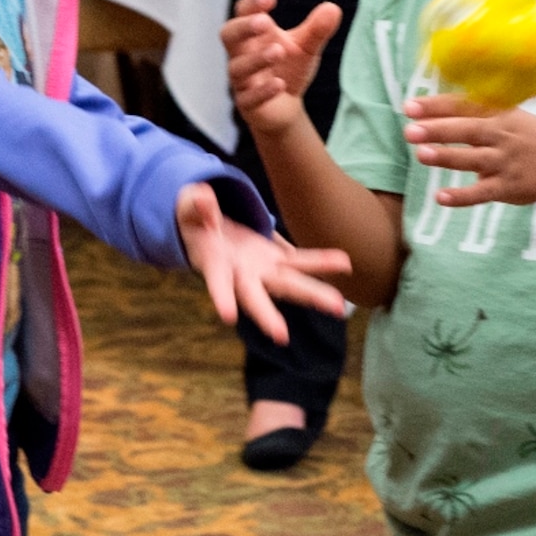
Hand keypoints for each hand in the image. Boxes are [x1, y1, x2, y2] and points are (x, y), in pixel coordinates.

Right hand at [174, 183, 350, 343]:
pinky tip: (345, 264)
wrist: (209, 230)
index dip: (221, 297)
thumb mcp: (190, 208)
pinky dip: (321, 262)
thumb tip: (204, 200)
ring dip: (312, 294)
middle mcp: (240, 275)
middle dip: (267, 315)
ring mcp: (261, 269)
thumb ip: (197, 205)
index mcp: (215, 264)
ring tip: (338, 307)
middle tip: (280, 336)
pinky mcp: (276, 259)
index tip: (227, 315)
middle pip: (255, 296)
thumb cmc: (194, 221)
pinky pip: (300, 261)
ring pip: (287, 284)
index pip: (216, 282)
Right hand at [221, 0, 342, 135]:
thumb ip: (318, 29)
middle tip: (264, 22)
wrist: (286, 106)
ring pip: (238, 67)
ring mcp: (242, 79)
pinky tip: (280, 84)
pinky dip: (263, 90)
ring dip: (257, 59)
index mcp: (253, 33)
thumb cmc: (289, 67)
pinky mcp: (247, 103)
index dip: (253, 3)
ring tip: (279, 52)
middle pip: (229, 35)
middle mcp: (241, 53)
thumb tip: (333, 8)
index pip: (244, 11)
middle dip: (244, 27)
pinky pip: (248, 97)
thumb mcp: (306, 47)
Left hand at [402, 95, 535, 216]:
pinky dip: (462, 196)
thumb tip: (435, 110)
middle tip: (410, 130)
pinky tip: (441, 197)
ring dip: (447, 157)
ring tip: (421, 155)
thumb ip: (478, 113)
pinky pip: (483, 193)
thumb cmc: (533, 138)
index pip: (464, 106)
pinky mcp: (509, 188)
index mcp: (501, 115)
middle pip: (467, 130)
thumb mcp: (512, 117)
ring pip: (472, 159)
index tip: (409, 106)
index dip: (436, 106)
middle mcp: (502, 136)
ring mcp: (506, 162)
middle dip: (437, 129)